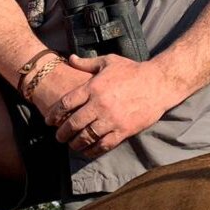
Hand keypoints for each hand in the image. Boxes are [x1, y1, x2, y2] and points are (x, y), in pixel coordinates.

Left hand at [43, 55, 175, 157]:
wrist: (159, 83)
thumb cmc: (134, 71)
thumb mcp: (109, 62)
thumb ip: (87, 63)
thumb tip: (69, 58)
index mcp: (93, 87)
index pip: (66, 103)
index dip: (54, 114)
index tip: (49, 121)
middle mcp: (100, 105)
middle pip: (73, 123)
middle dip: (62, 132)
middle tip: (58, 136)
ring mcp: (112, 119)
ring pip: (86, 136)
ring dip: (75, 143)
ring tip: (72, 145)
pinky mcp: (124, 130)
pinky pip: (104, 145)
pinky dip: (93, 150)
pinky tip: (88, 151)